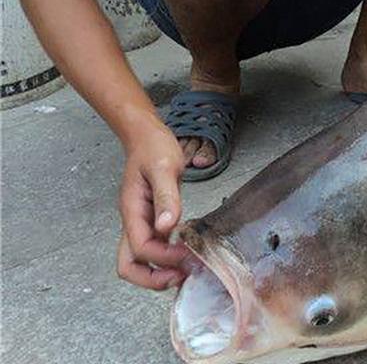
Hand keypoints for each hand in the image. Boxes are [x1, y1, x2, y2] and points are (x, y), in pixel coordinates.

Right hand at [116, 123, 189, 289]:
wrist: (146, 137)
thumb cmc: (153, 148)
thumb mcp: (164, 168)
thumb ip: (166, 197)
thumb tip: (166, 226)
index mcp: (132, 210)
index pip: (141, 248)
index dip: (162, 258)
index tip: (186, 255)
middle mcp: (133, 221)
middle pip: (129, 265)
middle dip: (152, 278)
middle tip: (180, 277)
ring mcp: (141, 223)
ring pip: (140, 261)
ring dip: (160, 271)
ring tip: (187, 269)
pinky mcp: (152, 220)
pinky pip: (154, 248)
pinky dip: (167, 258)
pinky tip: (187, 253)